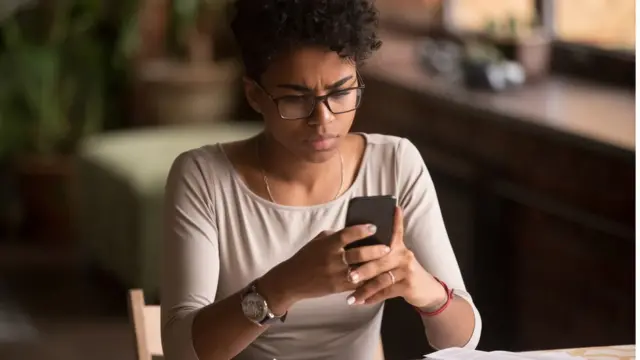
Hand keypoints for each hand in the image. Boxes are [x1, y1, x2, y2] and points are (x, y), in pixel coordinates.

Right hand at [259, 224, 391, 313]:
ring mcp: (335, 275)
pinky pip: (356, 284)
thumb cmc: (305, 257)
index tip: (374, 226)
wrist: (291, 280)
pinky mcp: (337, 288)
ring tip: (387, 263)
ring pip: (360, 270)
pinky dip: (368, 281)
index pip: (347, 234)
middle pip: (358, 254)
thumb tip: (354, 230)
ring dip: (375, 267)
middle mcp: (332, 259)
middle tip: (388, 247)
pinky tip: (378, 277)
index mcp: (327, 244)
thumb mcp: (317, 242)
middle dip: (375, 250)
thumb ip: (335, 236)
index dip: (362, 230)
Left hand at [345, 207, 447, 307]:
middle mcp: (404, 255)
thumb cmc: (403, 273)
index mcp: (398, 246)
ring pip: (381, 279)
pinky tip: (361, 302)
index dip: (394, 220)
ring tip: (350, 297)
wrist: (426, 290)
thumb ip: (381, 252)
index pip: (395, 231)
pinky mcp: (408, 285)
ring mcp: (407, 270)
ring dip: (364, 289)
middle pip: (379, 260)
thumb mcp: (397, 259)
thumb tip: (355, 247)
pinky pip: (386, 292)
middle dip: (362, 269)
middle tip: (348, 276)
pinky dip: (372, 298)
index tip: (393, 208)